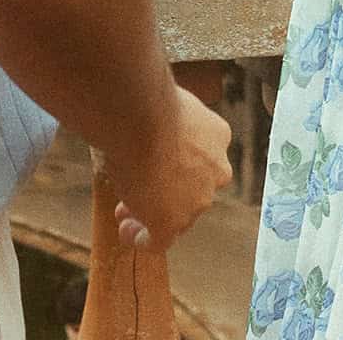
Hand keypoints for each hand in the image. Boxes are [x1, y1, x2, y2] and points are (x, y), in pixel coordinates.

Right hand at [112, 87, 232, 252]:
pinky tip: (127, 233)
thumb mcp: (167, 106)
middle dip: (166, 191)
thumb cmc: (147, 102)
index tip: (153, 162)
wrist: (142, 118)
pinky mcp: (172, 223)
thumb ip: (167, 120)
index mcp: (217, 135)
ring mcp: (197, 199)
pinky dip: (142, 238)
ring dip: (152, 214)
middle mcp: (216, 170)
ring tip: (124, 213)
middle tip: (138, 189)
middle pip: (192, 188)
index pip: (201, 158)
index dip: (176, 164)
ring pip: (176, 215)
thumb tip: (146, 118)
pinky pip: (159, 240)